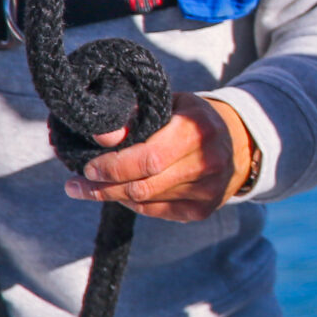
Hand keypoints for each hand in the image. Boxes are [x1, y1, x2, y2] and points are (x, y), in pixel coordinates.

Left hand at [65, 92, 250, 222]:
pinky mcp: (204, 209)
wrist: (240, 141)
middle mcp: (208, 163)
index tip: (87, 166)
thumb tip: (101, 137)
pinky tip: (119, 194)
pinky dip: (133, 203)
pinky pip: (156, 211)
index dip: (114, 166)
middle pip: (143, 186)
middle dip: (104, 187)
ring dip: (112, 196)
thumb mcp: (169, 105)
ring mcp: (208, 190)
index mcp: (198, 130)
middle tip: (76, 185)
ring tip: (88, 189)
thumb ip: (136, 118)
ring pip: (146, 201)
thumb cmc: (193, 118)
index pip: (149, 158)